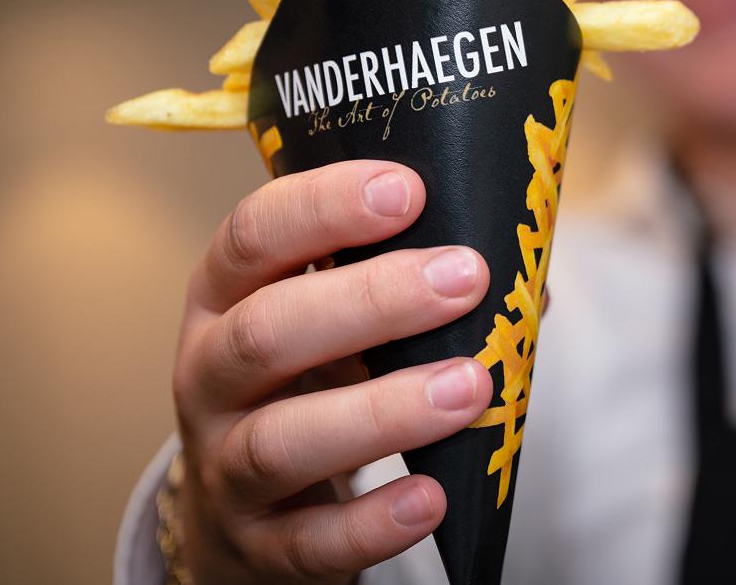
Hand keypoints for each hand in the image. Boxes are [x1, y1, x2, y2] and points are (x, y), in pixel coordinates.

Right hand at [170, 160, 491, 581]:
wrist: (247, 515)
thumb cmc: (312, 385)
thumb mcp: (335, 324)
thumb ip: (409, 288)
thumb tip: (528, 278)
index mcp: (225, 297)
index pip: (253, 235)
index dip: (324, 207)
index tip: (407, 188)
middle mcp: (208, 375)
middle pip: (266, 332)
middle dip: (370, 300)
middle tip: (464, 277)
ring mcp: (223, 466)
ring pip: (282, 440)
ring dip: (382, 411)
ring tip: (470, 386)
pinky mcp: (257, 546)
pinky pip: (308, 542)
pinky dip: (371, 523)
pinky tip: (431, 498)